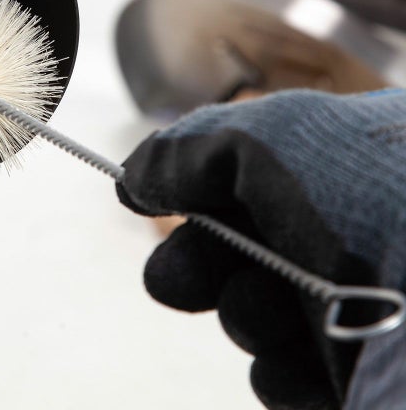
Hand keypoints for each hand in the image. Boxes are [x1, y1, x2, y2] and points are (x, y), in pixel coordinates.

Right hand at [117, 89, 405, 408]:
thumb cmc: (380, 210)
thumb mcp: (275, 138)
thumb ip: (192, 147)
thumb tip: (135, 174)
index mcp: (362, 154)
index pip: (256, 161)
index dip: (194, 178)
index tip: (140, 197)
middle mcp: (370, 227)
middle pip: (252, 240)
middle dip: (200, 260)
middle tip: (170, 281)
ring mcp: (379, 304)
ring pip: (272, 309)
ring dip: (246, 313)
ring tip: (262, 315)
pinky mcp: (377, 377)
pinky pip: (300, 375)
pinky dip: (283, 375)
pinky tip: (295, 373)